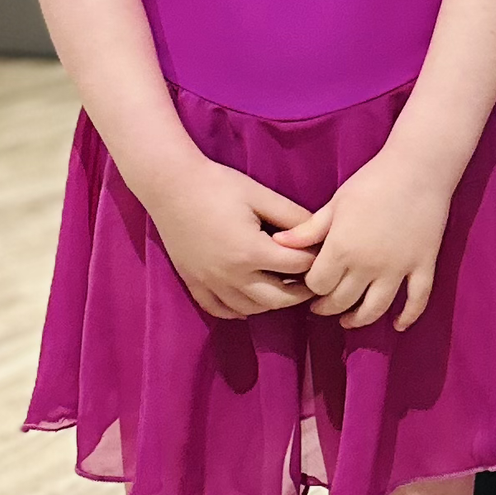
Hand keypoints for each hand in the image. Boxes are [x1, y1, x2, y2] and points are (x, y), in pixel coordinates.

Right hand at [152, 159, 316, 321]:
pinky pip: (220, 309)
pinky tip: (251, 299)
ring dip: (273, 302)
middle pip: (278, 299)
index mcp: (252, 251)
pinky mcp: (194, 283)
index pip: (297, 267)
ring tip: (286, 287)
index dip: (315, 260)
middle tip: (313, 281)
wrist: (170, 186)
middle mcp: (231, 274)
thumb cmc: (218, 185)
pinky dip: (240, 309)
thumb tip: (318, 232)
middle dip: (301, 292)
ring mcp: (210, 282)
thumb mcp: (261, 195)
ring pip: (251, 308)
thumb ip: (293, 216)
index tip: (324, 255)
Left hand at [276, 153, 454, 330]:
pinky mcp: (423, 265)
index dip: (310, 287)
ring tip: (349, 319)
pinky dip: (408, 316)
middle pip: (342, 301)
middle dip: (328, 307)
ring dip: (359, 319)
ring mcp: (398, 268)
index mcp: (342, 248)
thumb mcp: (335, 203)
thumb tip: (278, 243)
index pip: (317, 284)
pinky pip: (416, 300)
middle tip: (322, 305)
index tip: (308, 284)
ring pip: (375, 308)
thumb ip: (308, 230)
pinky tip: (398, 326)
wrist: (419, 168)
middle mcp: (368, 265)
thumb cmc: (372, 181)